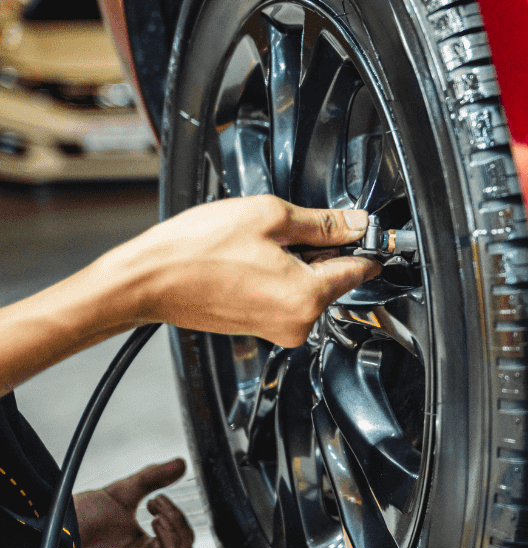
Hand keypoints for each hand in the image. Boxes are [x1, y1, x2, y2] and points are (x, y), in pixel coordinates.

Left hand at [74, 459, 194, 547]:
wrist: (49, 526)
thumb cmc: (76, 517)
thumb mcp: (120, 492)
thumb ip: (151, 478)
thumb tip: (180, 464)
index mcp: (143, 547)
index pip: (180, 543)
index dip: (179, 520)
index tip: (159, 499)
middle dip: (180, 531)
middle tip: (160, 510)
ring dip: (172, 547)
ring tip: (157, 522)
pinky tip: (149, 543)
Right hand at [104, 195, 382, 346]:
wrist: (144, 280)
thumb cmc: (195, 251)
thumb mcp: (270, 217)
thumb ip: (323, 222)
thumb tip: (356, 223)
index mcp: (308, 298)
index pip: (362, 268)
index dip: (363, 241)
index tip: (362, 226)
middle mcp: (298, 323)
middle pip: (335, 277)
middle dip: (322, 249)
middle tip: (288, 227)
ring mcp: (279, 330)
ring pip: (309, 284)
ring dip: (296, 260)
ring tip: (258, 244)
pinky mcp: (260, 327)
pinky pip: (286, 294)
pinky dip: (278, 273)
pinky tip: (249, 259)